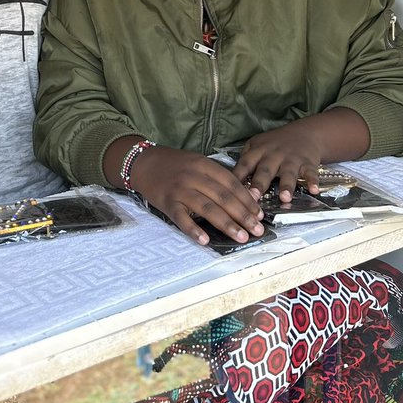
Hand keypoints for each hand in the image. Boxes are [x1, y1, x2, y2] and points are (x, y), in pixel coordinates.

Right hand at [130, 145, 264, 244]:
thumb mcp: (197, 163)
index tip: (260, 214)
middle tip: (258, 230)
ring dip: (226, 224)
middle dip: (243, 215)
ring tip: (241, 237)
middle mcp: (193, 176)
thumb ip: (217, 177)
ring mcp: (180, 190)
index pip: (231, 183)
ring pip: (207, 208)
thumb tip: (244, 196)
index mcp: (204, 165)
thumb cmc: (174, 165)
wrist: (143, 162)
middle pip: (223, 197)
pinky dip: (193, 230)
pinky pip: (182, 218)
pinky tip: (205, 240)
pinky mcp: (167, 202)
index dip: (247, 200)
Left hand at [233, 111, 370, 201]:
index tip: (230, 190)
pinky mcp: (307, 163)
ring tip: (284, 198)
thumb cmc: (275, 143)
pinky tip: (314, 190)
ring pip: (288, 173)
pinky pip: (311, 173)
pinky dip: (313, 181)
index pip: (245, 164)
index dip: (237, 176)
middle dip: (259, 183)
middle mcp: (273, 155)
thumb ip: (244, 160)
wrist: (305, 133)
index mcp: (258, 152)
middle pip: (265, 170)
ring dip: (286, 185)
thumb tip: (229, 179)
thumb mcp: (256, 145)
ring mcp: (291, 159)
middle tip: (254, 197)